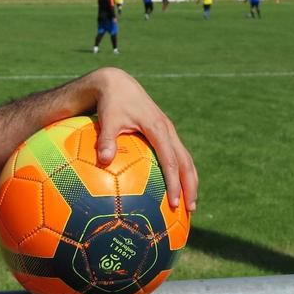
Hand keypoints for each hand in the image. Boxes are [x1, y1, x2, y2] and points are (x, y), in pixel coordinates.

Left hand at [89, 68, 197, 210]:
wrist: (118, 84)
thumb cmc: (111, 103)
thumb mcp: (107, 119)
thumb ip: (106, 139)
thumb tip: (103, 160)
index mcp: (157, 128)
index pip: (171, 160)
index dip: (174, 182)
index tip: (175, 202)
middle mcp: (168, 130)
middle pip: (186, 162)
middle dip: (190, 186)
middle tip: (190, 209)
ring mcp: (168, 131)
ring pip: (186, 159)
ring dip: (190, 181)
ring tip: (189, 204)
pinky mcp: (165, 132)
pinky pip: (177, 154)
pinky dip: (180, 172)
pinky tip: (174, 187)